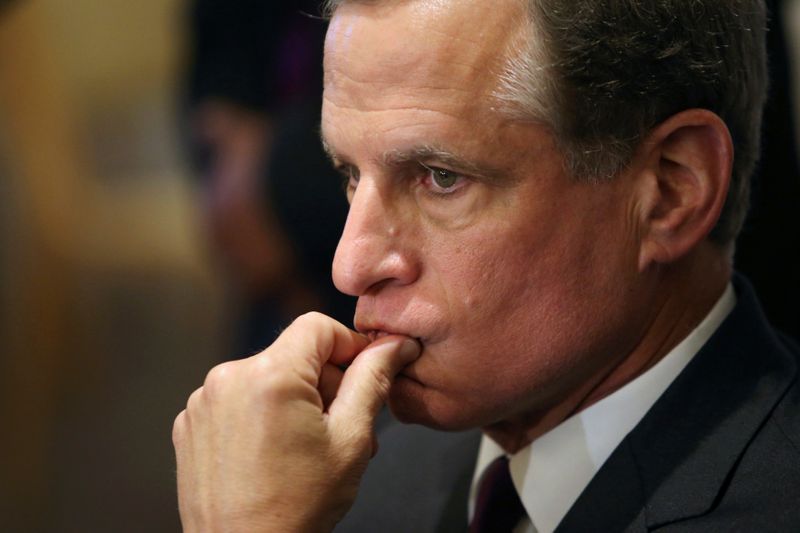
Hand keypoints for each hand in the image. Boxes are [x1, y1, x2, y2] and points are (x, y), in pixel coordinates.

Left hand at [172, 312, 420, 531]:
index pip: (318, 326)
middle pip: (292, 353)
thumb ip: (373, 380)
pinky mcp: (190, 424)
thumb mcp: (351, 439)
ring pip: (266, 376)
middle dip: (324, 382)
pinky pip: (236, 399)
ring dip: (294, 400)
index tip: (363, 375)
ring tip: (310, 446)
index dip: (348, 346)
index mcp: (270, 375)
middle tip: (344, 427)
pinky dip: (260, 415)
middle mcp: (228, 378)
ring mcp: (203, 402)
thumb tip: (394, 344)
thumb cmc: (299, 507)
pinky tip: (274, 452)